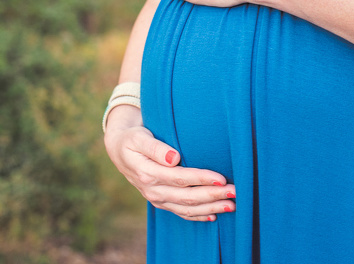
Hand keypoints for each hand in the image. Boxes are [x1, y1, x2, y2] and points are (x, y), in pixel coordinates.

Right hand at [103, 106, 236, 221]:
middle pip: (187, 196)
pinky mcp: (161, 201)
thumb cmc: (133, 138)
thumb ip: (156, 148)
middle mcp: (152, 190)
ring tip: (231, 206)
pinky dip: (197, 216)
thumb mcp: (139, 137)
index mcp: (147, 173)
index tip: (221, 178)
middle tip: (234, 193)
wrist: (119, 150)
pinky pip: (181, 213)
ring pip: (186, 208)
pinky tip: (213, 216)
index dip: (202, 179)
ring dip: (210, 208)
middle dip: (212, 196)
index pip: (180, 178)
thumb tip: (174, 158)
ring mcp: (156, 198)